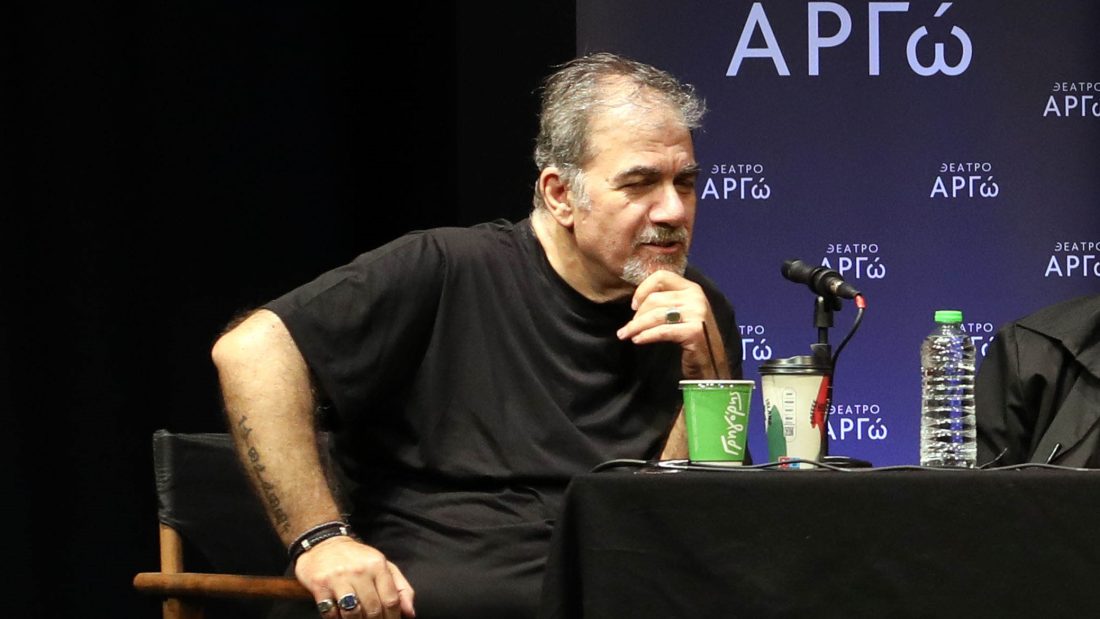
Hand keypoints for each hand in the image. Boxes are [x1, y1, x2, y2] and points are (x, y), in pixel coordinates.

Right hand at [296, 536, 415, 617]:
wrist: (324, 544)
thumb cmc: (358, 559)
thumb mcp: (383, 566)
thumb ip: (401, 588)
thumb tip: (410, 613)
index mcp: (378, 565)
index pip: (391, 600)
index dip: (393, 618)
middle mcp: (360, 570)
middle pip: (373, 609)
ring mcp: (339, 577)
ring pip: (353, 613)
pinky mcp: (320, 585)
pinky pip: (331, 613)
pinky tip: (340, 615)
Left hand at [615, 270, 728, 379]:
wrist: (712, 361)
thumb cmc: (691, 336)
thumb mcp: (681, 312)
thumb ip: (666, 301)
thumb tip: (636, 300)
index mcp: (692, 288)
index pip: (662, 276)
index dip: (643, 289)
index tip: (633, 305)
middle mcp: (696, 297)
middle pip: (655, 298)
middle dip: (637, 314)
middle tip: (628, 328)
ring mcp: (697, 313)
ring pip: (656, 315)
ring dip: (636, 326)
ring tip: (625, 334)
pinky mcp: (694, 331)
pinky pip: (662, 331)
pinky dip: (646, 335)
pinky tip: (638, 340)